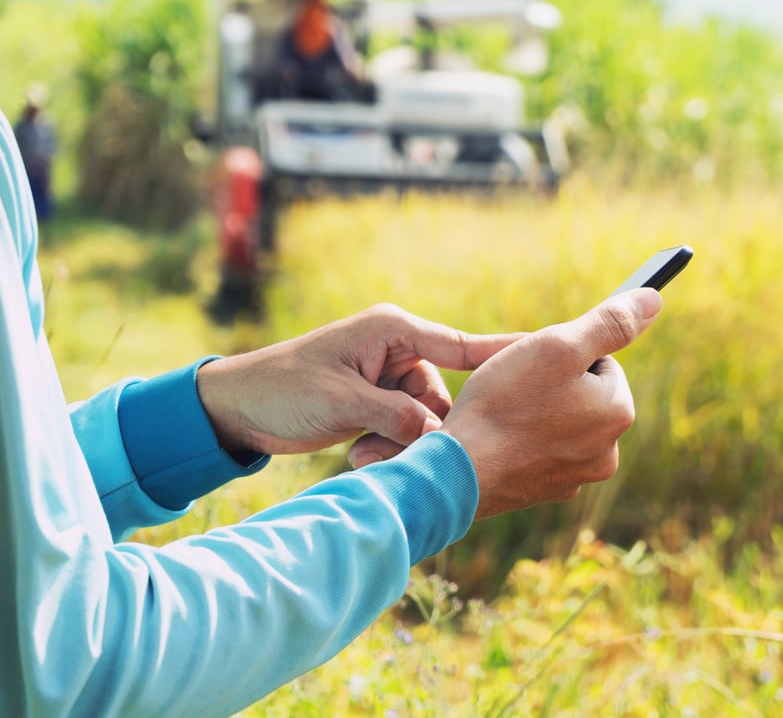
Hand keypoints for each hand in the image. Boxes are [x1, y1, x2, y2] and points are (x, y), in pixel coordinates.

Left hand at [196, 304, 522, 459]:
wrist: (236, 407)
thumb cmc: (282, 389)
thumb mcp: (341, 401)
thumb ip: (395, 416)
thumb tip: (440, 440)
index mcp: (394, 330)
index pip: (463, 344)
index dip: (505, 357)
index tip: (546, 360)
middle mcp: (398, 350)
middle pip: (446, 394)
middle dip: (428, 427)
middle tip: (392, 448)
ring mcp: (389, 378)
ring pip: (428, 418)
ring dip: (405, 442)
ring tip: (362, 451)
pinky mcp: (379, 403)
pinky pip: (407, 429)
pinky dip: (392, 446)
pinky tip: (360, 452)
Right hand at [440, 288, 662, 519]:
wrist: (458, 472)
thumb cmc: (505, 404)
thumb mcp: (559, 346)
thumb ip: (610, 323)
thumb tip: (653, 300)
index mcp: (618, 413)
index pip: (601, 361)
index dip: (564, 355)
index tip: (534, 365)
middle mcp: (607, 452)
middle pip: (583, 394)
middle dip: (552, 384)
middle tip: (515, 388)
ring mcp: (576, 477)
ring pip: (560, 422)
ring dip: (537, 412)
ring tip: (504, 413)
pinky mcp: (545, 491)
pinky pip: (539, 451)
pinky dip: (522, 440)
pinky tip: (499, 438)